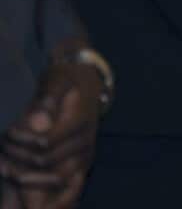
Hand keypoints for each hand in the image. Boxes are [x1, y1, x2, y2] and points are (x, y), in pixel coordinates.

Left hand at [0, 59, 100, 208]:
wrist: (88, 83)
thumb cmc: (68, 79)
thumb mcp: (57, 80)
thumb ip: (47, 100)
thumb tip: (37, 125)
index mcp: (79, 122)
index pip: (45, 144)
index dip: (21, 142)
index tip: (8, 133)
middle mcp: (84, 142)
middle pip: (44, 162)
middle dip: (18, 157)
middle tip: (2, 149)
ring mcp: (84, 155)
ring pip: (52, 179)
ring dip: (24, 175)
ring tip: (5, 165)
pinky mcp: (81, 165)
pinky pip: (62, 185)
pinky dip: (39, 186)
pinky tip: (19, 178)